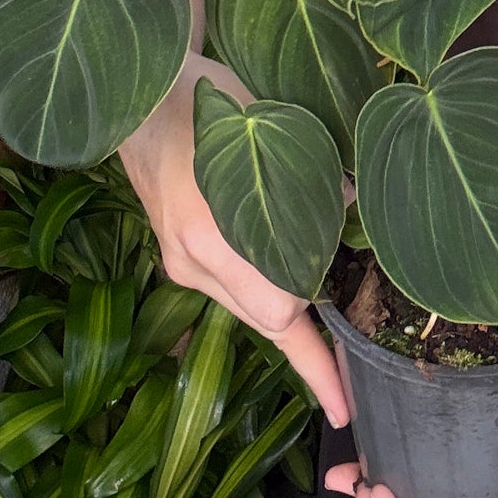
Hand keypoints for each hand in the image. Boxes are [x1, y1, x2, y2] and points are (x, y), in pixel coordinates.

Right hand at [120, 51, 348, 426]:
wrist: (142, 97)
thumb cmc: (213, 100)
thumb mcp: (273, 126)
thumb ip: (314, 175)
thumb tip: (355, 206)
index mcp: (212, 231)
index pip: (277, 312)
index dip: (315, 353)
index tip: (342, 400)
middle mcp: (191, 258)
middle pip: (265, 320)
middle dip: (309, 341)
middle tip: (348, 372)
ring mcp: (179, 261)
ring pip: (248, 309)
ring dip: (287, 311)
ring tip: (325, 323)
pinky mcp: (176, 255)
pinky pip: (230, 288)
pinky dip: (264, 286)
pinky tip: (288, 273)